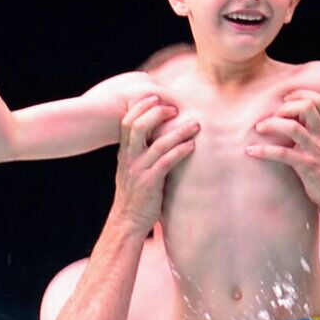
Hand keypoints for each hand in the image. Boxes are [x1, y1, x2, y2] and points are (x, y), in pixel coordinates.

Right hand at [113, 92, 197, 231]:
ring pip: (158, 143)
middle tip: (176, 108)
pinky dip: (180, 151)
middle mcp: (129, 158)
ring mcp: (138, 170)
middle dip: (158, 112)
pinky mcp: (149, 183)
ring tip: (195, 125)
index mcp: (124, 153)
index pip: (127, 121)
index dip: (142, 106)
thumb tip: (157, 136)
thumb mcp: (131, 170)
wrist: (126, 222)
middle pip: (138, 125)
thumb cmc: (134, 195)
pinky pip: (166, 162)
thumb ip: (140, 153)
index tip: (157, 97)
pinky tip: (191, 146)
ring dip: (178, 131)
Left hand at [245, 88, 319, 210]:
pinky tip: (251, 151)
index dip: (300, 95)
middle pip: (307, 107)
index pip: (319, 100)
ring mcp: (316, 151)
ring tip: (259, 128)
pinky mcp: (307, 166)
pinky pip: (282, 154)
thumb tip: (308, 120)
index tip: (284, 101)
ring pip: (292, 127)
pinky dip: (264, 151)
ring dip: (271, 124)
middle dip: (285, 107)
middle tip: (271, 116)